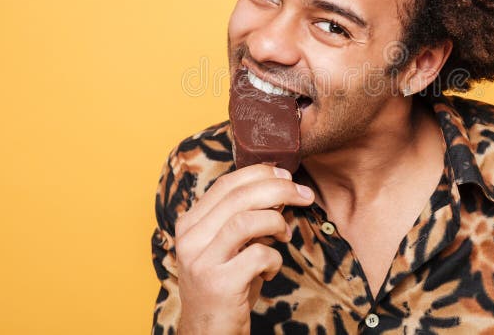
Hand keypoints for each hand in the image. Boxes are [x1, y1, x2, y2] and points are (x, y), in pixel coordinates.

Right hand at [174, 164, 314, 333]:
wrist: (207, 334)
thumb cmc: (225, 286)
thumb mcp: (231, 248)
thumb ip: (247, 219)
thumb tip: (282, 191)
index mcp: (190, 224)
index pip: (226, 184)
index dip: (260, 173)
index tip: (286, 176)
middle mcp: (190, 239)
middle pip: (239, 197)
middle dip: (279, 189)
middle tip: (303, 195)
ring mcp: (201, 262)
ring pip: (246, 221)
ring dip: (276, 222)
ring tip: (284, 235)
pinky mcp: (218, 284)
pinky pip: (258, 256)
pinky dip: (274, 259)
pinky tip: (270, 270)